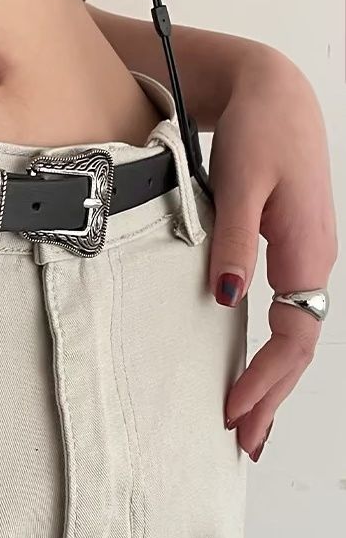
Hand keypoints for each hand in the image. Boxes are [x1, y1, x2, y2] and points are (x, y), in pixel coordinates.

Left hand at [208, 46, 336, 460]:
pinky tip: (252, 362)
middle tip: (242, 443)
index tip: (232, 412)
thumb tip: (227, 299)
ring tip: (248, 421)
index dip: (266, 380)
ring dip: (272, 378)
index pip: (294, 338)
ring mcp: (301, 257)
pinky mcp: (285, 248)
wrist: (273, 95)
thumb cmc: (261, 134)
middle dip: (272, 396)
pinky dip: (269, 347)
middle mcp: (311, 262)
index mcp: (306, 253)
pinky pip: (284, 311)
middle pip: (298, 347)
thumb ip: (235, 242)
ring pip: (293, 333)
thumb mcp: (244, 186)